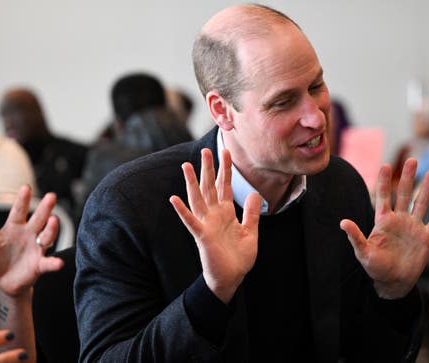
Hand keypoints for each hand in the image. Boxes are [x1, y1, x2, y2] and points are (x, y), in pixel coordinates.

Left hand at [0, 185, 63, 296]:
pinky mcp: (39, 264)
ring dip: (52, 229)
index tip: (26, 187)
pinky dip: (54, 263)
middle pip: (39, 218)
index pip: (19, 210)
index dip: (22, 200)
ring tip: (53, 221)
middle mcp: (29, 234)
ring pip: (47, 236)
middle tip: (51, 197)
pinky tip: (58, 263)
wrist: (3, 283)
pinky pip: (48, 263)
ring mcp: (36, 248)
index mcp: (15, 227)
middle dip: (45, 208)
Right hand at [170, 148, 260, 303]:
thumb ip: (250, 213)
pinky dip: (182, 210)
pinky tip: (174, 199)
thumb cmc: (238, 258)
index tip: (226, 152)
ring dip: (191, 183)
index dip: (225, 169)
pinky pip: (191, 221)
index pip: (225, 186)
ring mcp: (206, 224)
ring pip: (197, 198)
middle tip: (205, 150)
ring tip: (185, 166)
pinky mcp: (202, 236)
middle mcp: (214, 215)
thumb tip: (254, 194)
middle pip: (210, 187)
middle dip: (208, 169)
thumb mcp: (250, 232)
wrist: (232, 278)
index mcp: (226, 213)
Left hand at [340, 158, 428, 298]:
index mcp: (383, 221)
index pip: (382, 196)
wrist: (393, 282)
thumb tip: (343, 222)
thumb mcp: (363, 252)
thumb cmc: (375, 267)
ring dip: (427, 189)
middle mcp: (398, 220)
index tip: (385, 165)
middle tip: (412, 160)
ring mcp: (413, 227)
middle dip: (407, 177)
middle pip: (403, 194)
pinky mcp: (425, 237)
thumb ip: (355, 236)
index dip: (383, 181)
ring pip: (421, 203)